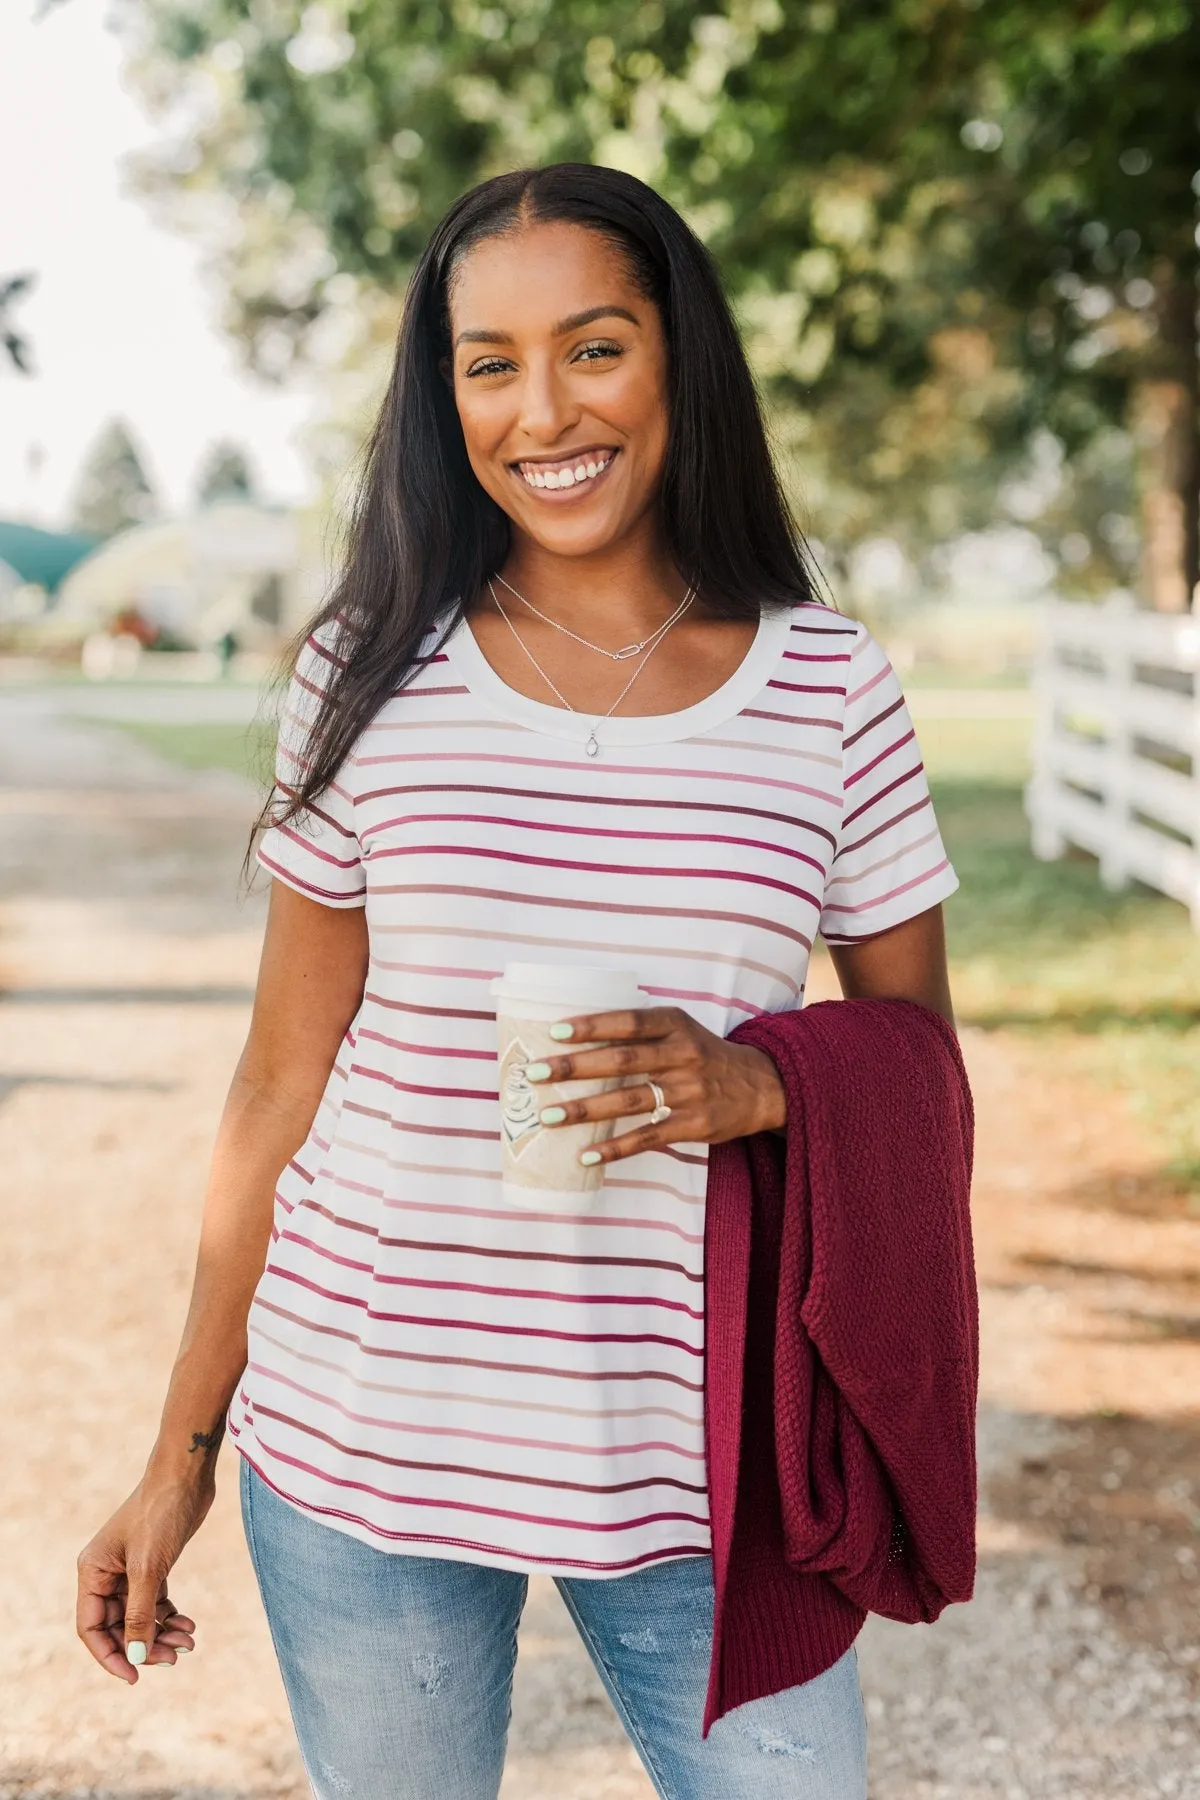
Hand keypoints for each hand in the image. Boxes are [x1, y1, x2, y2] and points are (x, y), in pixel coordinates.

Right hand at [76, 1471, 210, 1682]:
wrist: (186, 1475)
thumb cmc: (161, 1513)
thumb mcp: (149, 1567)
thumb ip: (139, 1613)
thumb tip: (135, 1656)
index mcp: (93, 1572)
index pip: (92, 1627)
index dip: (109, 1655)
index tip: (135, 1677)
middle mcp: (106, 1573)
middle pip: (117, 1626)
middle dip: (143, 1645)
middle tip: (174, 1658)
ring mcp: (130, 1570)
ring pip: (139, 1617)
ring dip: (161, 1633)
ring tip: (188, 1642)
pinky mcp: (153, 1565)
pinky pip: (155, 1603)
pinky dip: (169, 1616)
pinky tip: (188, 1625)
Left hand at [526, 1005, 785, 1166]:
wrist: (760, 1087)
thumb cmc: (705, 1054)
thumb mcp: (681, 1030)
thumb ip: (641, 1031)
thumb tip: (578, 1037)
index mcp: (676, 1026)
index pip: (629, 1022)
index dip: (592, 1026)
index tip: (554, 1032)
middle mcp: (683, 1056)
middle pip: (622, 1061)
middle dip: (575, 1067)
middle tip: (536, 1073)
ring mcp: (689, 1093)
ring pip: (629, 1101)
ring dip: (585, 1109)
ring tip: (549, 1116)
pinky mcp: (693, 1126)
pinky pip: (647, 1138)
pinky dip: (615, 1148)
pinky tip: (586, 1154)